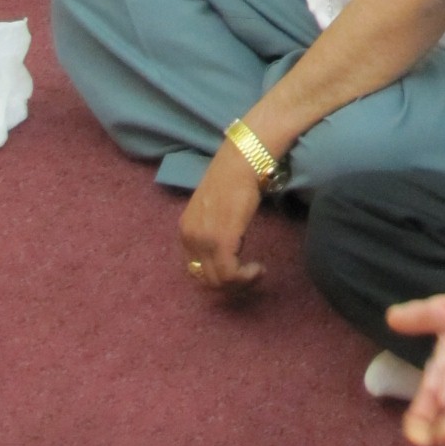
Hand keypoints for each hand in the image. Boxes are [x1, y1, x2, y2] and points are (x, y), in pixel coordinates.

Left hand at [179, 139, 267, 292]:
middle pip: (206, 280)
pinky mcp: (222, 240)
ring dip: (240, 282)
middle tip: (249, 275)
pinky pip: (230, 274)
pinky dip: (246, 277)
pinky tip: (258, 268)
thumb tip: (224, 249)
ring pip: (219, 281)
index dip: (217, 276)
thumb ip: (212, 228)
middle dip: (230, 284)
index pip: (195, 269)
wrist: (242, 161)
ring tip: (256, 272)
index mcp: (186, 229)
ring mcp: (204, 239)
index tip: (237, 270)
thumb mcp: (214, 208)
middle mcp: (190, 237)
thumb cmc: (234, 178)